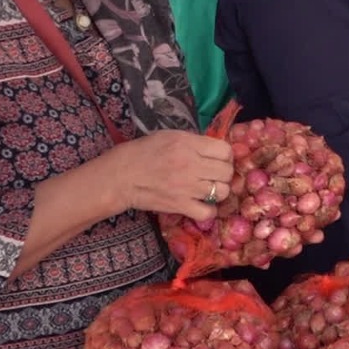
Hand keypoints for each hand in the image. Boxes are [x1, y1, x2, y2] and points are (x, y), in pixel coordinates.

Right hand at [103, 131, 234, 220]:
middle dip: (223, 173)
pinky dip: (208, 210)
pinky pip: (208, 212)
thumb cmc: (144, 152)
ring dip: (217, 191)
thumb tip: (215, 150)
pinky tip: (201, 205)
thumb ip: (195, 142)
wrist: (121, 176)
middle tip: (212, 175)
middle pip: (226, 172)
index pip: (225, 150)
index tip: (217, 159)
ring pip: (222, 191)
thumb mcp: (170, 136)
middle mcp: (191, 165)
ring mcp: (187, 187)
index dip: (224, 155)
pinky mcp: (180, 206)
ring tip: (207, 189)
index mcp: (189, 144)